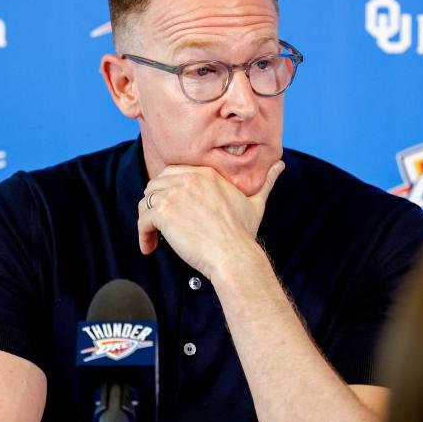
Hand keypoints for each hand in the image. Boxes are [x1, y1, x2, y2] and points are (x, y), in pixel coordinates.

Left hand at [136, 161, 283, 277]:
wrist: (234, 255)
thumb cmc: (244, 234)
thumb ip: (266, 182)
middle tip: (160, 223)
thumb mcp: (256, 203)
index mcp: (207, 173)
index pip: (174, 172)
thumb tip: (280, 166)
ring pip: (147, 200)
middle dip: (155, 203)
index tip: (172, 210)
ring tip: (154, 237)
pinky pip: (142, 219)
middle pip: (157, 183)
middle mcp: (189, 178)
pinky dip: (142, 235)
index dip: (169, 190)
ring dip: (148, 219)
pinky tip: (149, 248)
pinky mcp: (164, 213)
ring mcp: (175, 194)